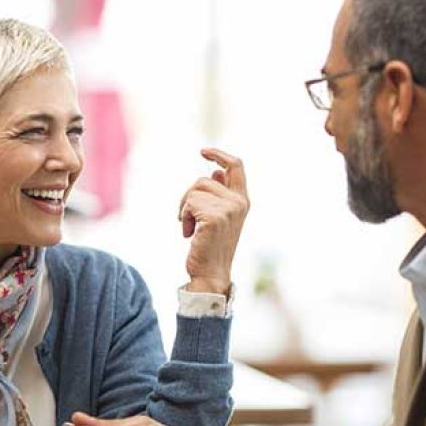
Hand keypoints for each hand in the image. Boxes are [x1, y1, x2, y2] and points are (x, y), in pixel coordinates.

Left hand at [179, 149, 248, 295]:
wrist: (211, 273)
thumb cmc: (211, 246)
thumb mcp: (218, 216)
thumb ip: (219, 194)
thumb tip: (215, 171)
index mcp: (243, 200)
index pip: (236, 166)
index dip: (219, 155)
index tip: (203, 152)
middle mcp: (239, 202)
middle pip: (204, 179)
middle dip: (188, 195)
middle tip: (185, 216)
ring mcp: (228, 209)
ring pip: (194, 191)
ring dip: (185, 209)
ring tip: (191, 228)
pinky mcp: (215, 217)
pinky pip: (189, 203)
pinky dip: (183, 218)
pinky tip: (188, 234)